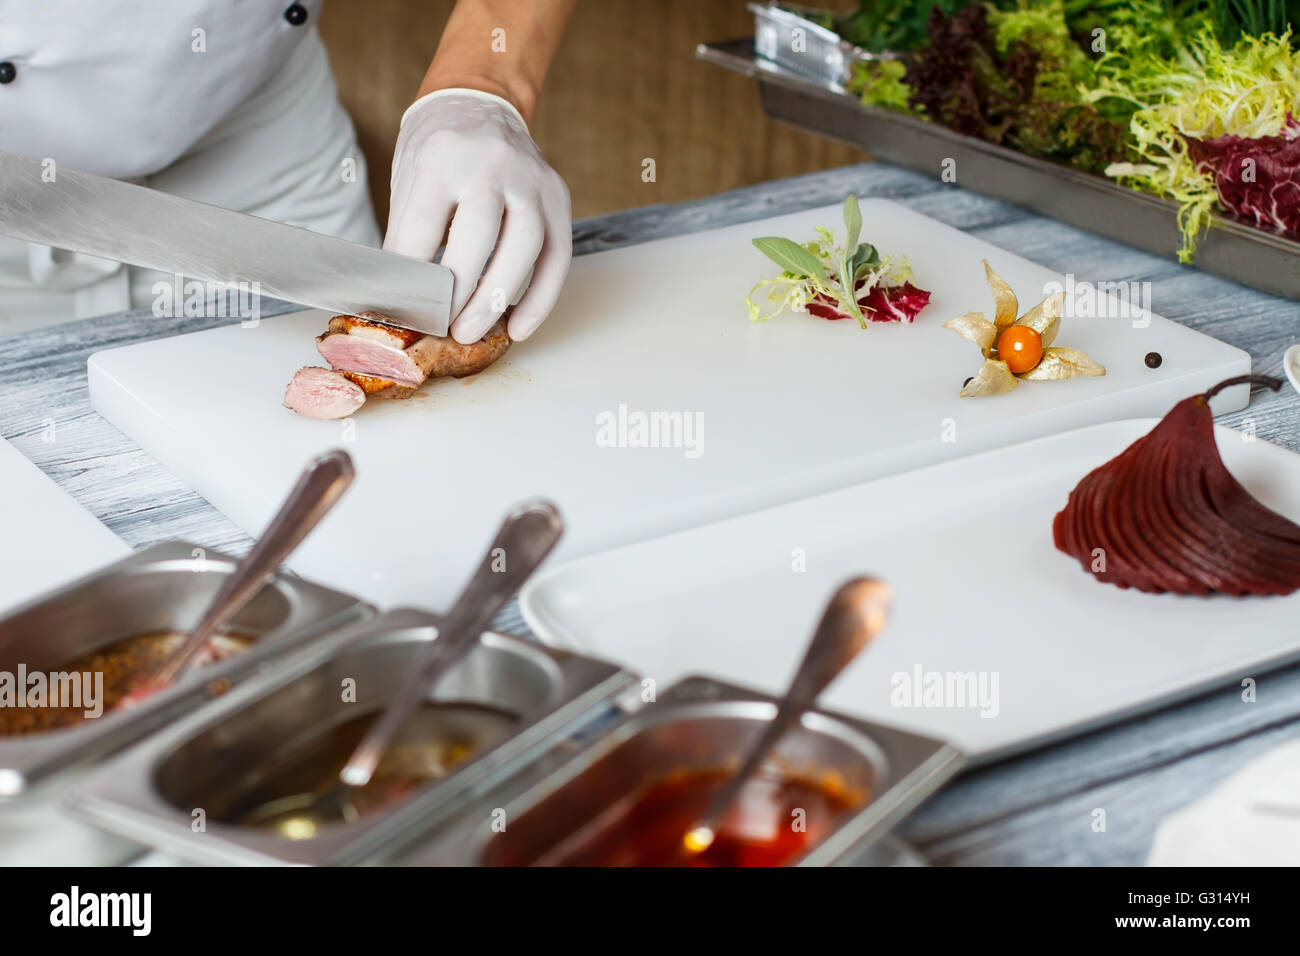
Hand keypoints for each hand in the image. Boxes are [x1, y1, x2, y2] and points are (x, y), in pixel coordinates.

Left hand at [385, 89, 571, 343]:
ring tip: (474, 331)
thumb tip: (400, 297)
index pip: (425, 227)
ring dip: (498, 298)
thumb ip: (408, 234)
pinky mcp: (557, 196)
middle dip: (460, 294)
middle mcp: (490, 165)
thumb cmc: (438, 153)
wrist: (478, 103)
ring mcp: (530, 179)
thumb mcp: (409, 180)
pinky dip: (540, 298)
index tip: (406, 311)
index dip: (414, 277)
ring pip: (524, 248)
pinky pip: (557, 256)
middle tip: (445, 329)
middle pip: (479, 238)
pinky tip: (519, 327)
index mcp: (441, 159)